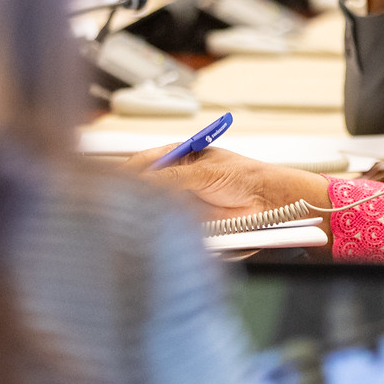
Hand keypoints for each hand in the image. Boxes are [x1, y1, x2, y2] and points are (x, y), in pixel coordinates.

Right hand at [123, 145, 330, 225]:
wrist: (266, 202)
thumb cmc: (243, 176)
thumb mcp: (204, 172)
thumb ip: (173, 176)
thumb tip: (145, 182)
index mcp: (179, 156)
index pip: (143, 161)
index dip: (128, 170)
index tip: (117, 180)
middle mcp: (176, 177)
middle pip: (143, 185)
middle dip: (132, 193)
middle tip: (123, 201)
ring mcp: (180, 199)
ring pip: (152, 207)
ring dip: (146, 212)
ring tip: (142, 216)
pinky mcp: (187, 220)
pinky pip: (166, 224)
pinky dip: (160, 227)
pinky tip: (158, 227)